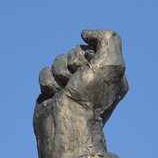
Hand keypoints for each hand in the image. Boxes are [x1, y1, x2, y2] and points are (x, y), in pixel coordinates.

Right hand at [33, 30, 128, 157]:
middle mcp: (91, 78)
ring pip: (57, 61)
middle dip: (71, 65)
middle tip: (77, 83)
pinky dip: (48, 83)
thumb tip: (85, 34)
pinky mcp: (53, 91)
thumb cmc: (91, 97)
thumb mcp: (112, 62)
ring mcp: (71, 85)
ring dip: (59, 75)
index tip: (91, 72)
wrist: (67, 124)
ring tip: (65, 92)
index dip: (87, 56)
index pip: (91, 47)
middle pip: (73, 52)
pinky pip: (45, 73)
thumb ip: (108, 38)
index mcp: (109, 72)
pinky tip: (54, 96)